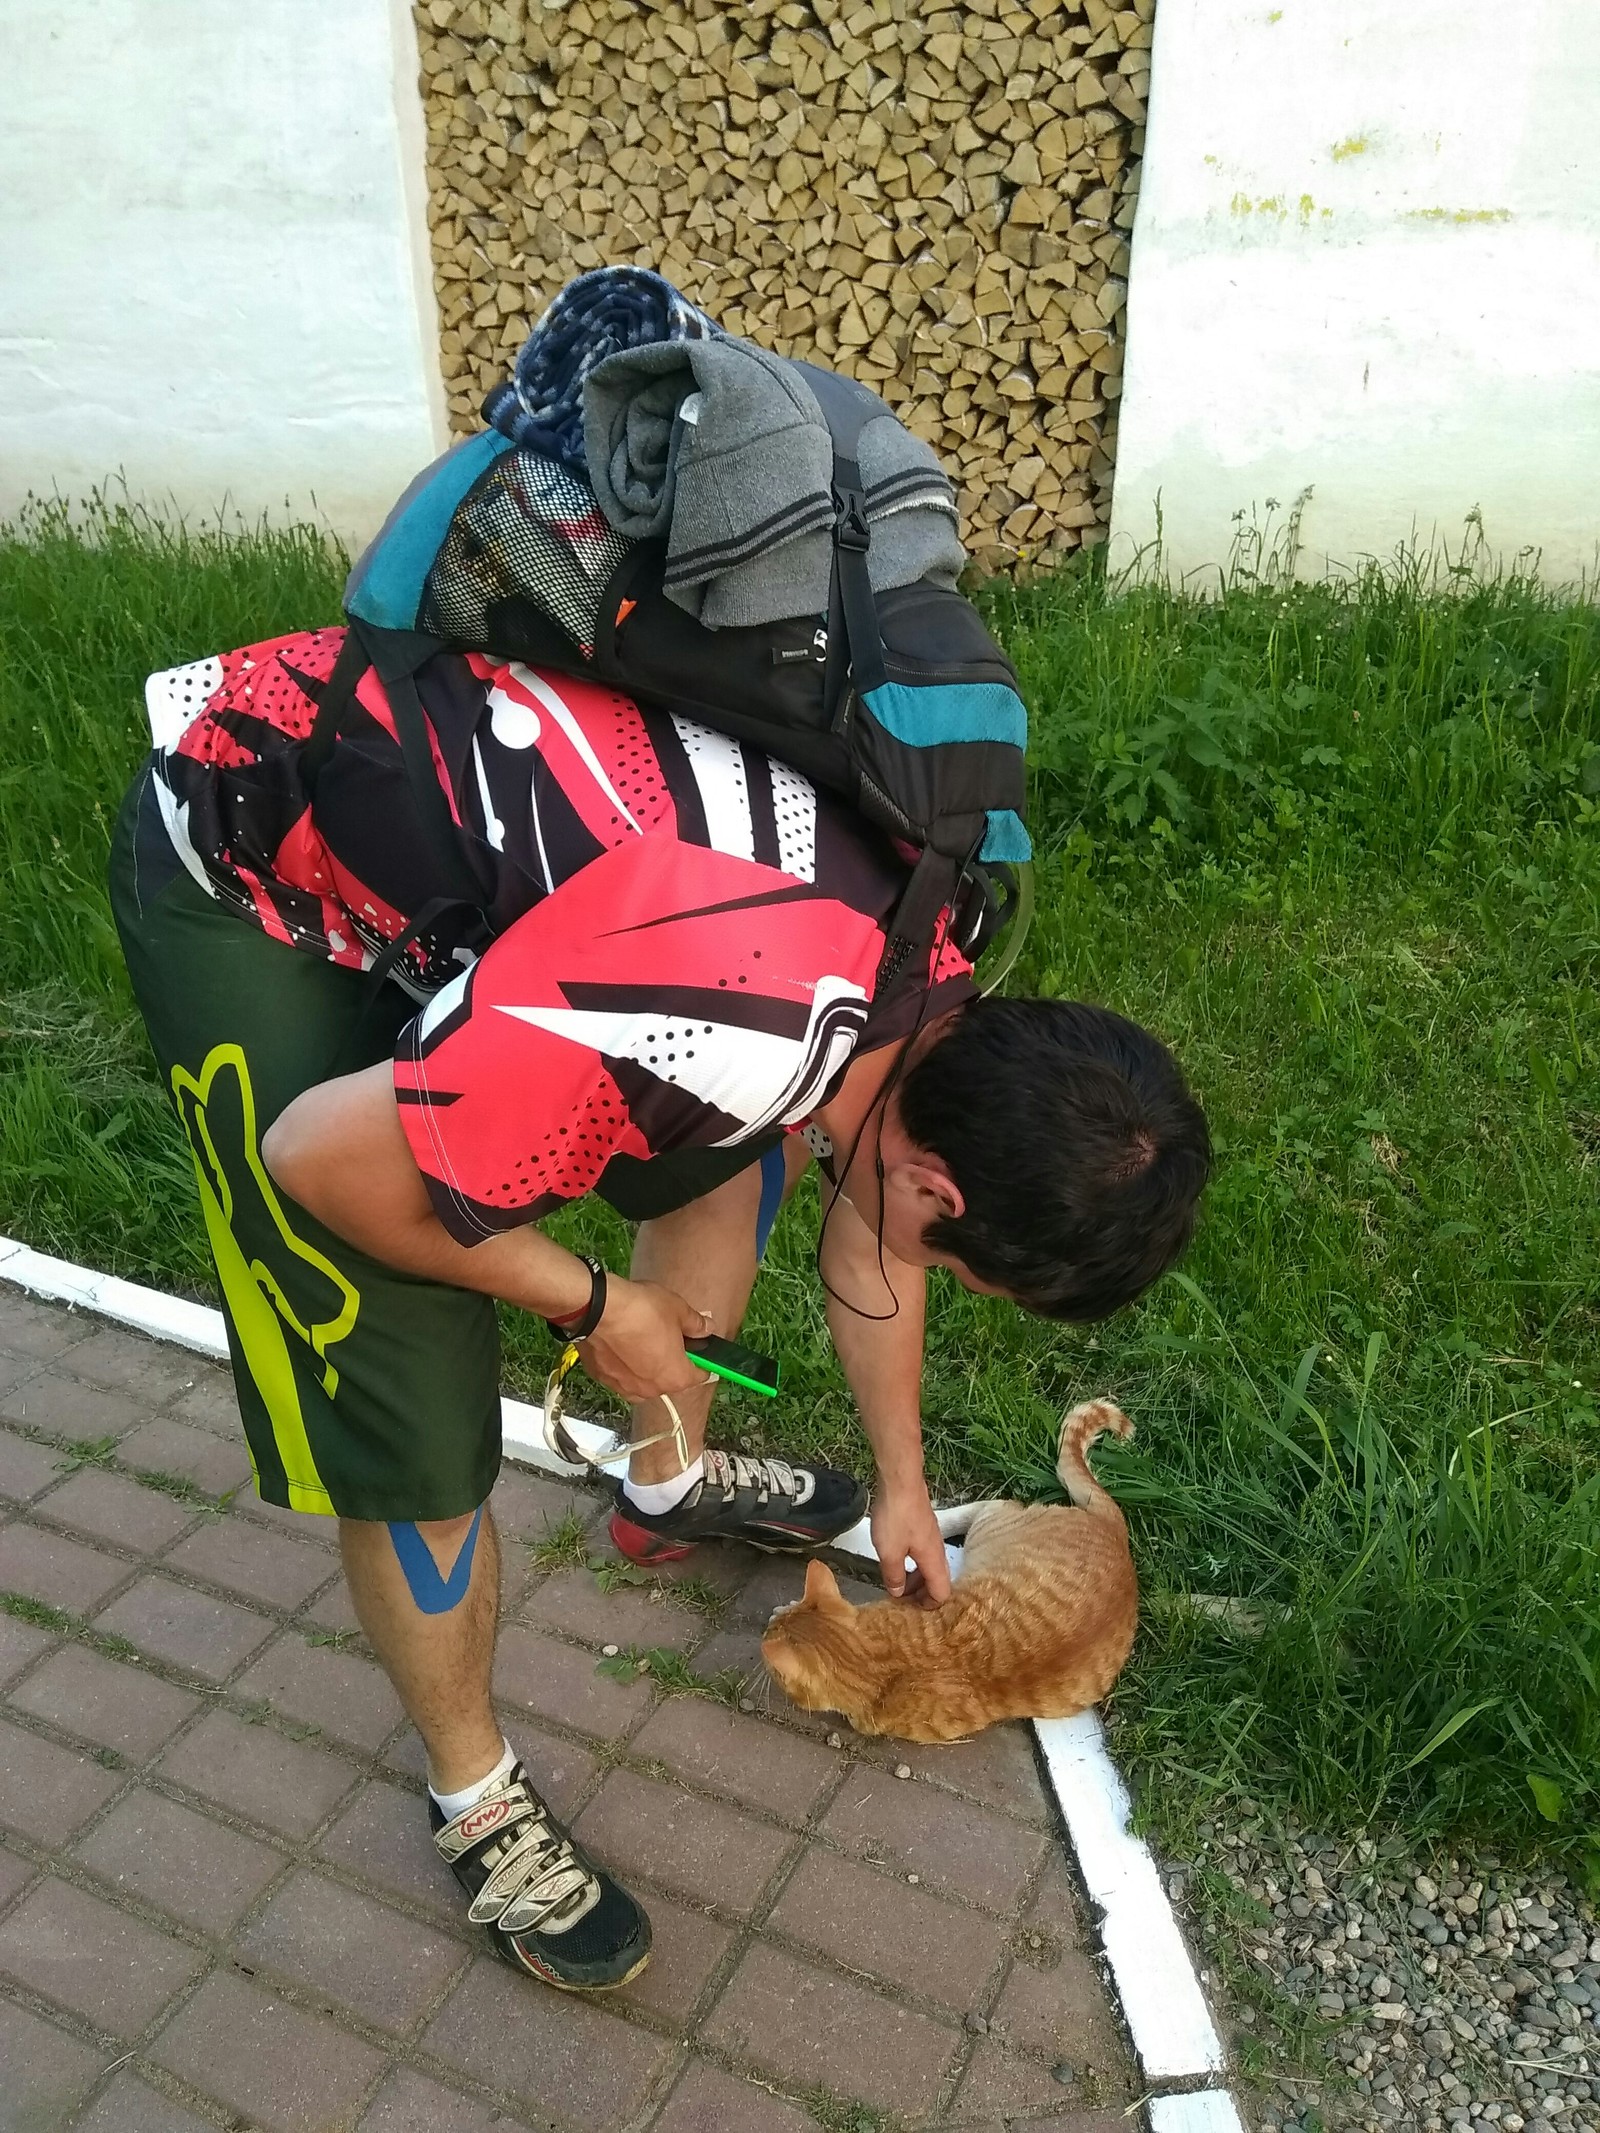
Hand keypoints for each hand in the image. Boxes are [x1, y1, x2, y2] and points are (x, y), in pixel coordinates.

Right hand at [576, 1278, 711, 1403]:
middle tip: (668, 1335)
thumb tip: (706, 1328)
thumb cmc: (642, 1311)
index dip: (701, 1359)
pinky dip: (623, 1363)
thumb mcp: (678, 1310)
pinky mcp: (602, 1378)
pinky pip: (620, 1374)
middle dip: (672, 1360)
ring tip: (642, 1338)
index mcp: (676, 1377)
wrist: (598, 1309)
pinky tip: (621, 1343)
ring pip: (643, 1379)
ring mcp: (624, 1387)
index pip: (700, 1375)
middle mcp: (651, 1390)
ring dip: (646, 1365)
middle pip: (670, 1379)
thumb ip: (696, 1324)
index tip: (698, 1347)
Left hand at [871, 1476, 950, 1604]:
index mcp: (933, 1560)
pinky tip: (896, 1558)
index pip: (942, 1592)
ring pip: (930, 1565)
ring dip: (916, 1578)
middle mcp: (937, 1549)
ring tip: (896, 1582)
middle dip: (922, 1593)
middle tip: (901, 1600)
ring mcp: (931, 1535)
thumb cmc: (896, 1517)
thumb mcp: (889, 1553)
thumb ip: (894, 1576)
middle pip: (938, 1580)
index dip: (929, 1605)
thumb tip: (898, 1593)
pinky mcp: (922, 1524)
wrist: (900, 1481)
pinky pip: (923, 1552)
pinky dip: (913, 1562)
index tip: (911, 1611)